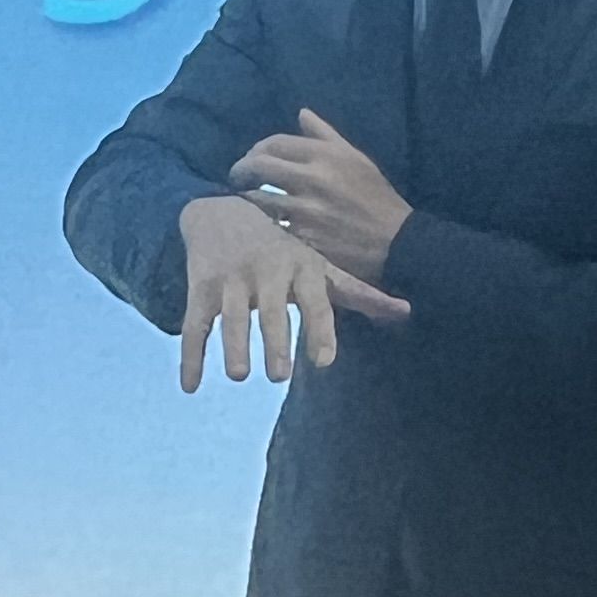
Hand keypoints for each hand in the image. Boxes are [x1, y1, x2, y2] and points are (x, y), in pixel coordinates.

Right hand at [177, 192, 408, 392]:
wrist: (222, 211)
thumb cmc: (282, 250)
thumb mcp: (319, 266)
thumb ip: (358, 293)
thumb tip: (406, 312)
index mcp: (301, 267)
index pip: (315, 300)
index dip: (319, 329)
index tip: (323, 361)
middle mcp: (266, 272)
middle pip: (271, 310)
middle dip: (274, 340)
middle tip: (280, 375)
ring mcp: (231, 279)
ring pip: (230, 316)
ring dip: (233, 346)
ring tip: (240, 376)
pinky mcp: (200, 288)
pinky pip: (194, 325)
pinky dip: (190, 356)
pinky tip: (190, 385)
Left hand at [225, 110, 412, 285]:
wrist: (394, 239)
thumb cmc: (374, 195)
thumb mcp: (355, 158)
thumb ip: (325, 135)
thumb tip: (301, 113)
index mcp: (325, 155)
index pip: (274, 143)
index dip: (256, 149)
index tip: (251, 158)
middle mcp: (312, 178)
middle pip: (259, 166)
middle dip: (241, 171)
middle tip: (238, 177)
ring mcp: (305, 209)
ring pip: (260, 198)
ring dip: (251, 197)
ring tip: (249, 198)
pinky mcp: (303, 235)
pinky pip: (274, 223)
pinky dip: (268, 219)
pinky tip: (269, 219)